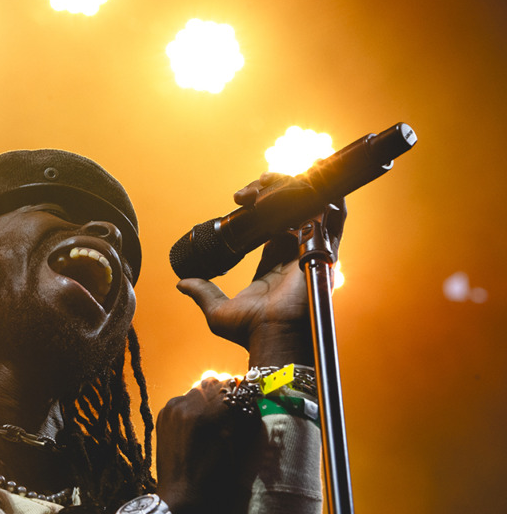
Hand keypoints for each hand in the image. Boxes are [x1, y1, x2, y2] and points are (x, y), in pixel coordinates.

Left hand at [155, 377, 261, 513]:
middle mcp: (187, 404)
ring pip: (196, 390)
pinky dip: (192, 406)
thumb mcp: (235, 449)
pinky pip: (182, 400)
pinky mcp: (163, 415)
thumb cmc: (214, 481)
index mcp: (208, 414)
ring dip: (207, 398)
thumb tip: (248, 401)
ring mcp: (172, 409)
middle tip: (232, 407)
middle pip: (212, 383)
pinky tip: (198, 424)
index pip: (231, 387)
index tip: (247, 398)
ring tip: (214, 417)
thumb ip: (241, 420)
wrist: (180, 498)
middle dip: (224, 392)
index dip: (242, 392)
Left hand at [176, 173, 345, 366]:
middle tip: (248, 190)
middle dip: (270, 193)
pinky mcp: (322, 252)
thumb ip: (202, 292)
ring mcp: (309, 253)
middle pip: (288, 214)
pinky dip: (326, 197)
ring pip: (307, 210)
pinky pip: (332, 218)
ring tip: (268, 177)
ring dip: (291, 188)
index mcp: (272, 268)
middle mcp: (293, 257)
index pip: (269, 229)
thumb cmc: (249, 330)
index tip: (239, 200)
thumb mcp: (217, 309)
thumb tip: (181, 284)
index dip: (257, 210)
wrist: (272, 337)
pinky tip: (312, 176)